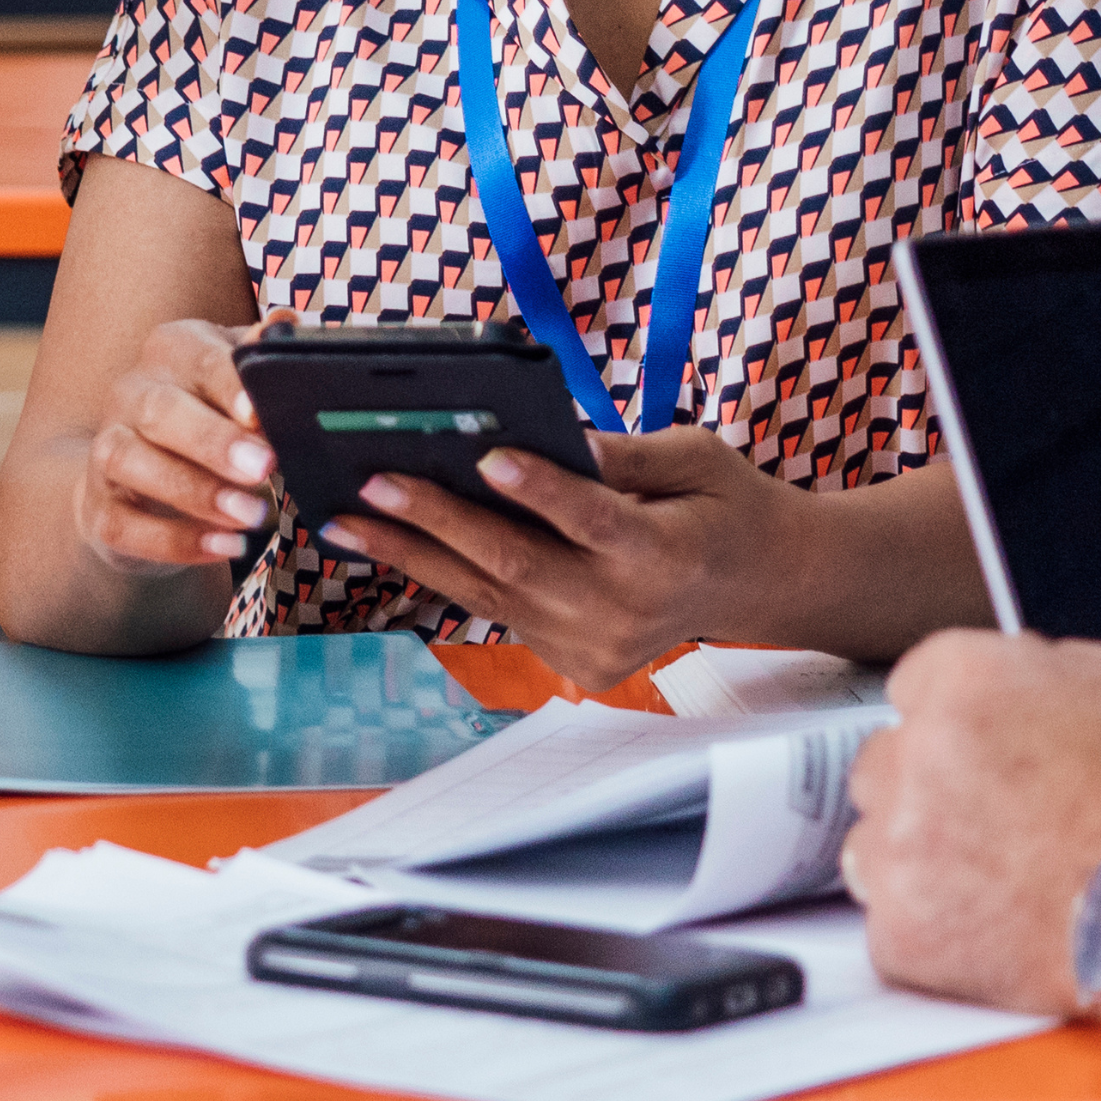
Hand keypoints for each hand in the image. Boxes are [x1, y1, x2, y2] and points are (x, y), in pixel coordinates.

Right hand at [71, 311, 296, 575]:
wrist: (143, 480)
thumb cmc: (212, 420)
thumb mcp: (241, 384)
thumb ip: (261, 358)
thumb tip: (286, 325)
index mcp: (172, 352)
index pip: (198, 358)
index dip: (228, 384)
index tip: (258, 414)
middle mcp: (131, 394)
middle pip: (160, 410)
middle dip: (213, 441)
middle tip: (264, 467)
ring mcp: (107, 451)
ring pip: (132, 463)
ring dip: (195, 491)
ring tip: (253, 515)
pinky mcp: (99, 507)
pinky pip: (125, 524)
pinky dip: (174, 540)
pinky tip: (224, 548)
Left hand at [323, 425, 817, 685]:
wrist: (758, 583)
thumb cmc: (722, 503)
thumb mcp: (697, 458)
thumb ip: (626, 453)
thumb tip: (554, 438)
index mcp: (667, 554)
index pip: (594, 520)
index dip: (541, 491)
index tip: (487, 456)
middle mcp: (627, 611)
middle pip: (520, 563)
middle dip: (439, 520)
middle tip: (371, 482)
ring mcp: (596, 646)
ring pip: (491, 594)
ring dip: (411, 553)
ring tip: (343, 519)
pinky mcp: (574, 663)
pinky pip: (498, 611)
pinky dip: (442, 574)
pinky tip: (386, 542)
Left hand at [845, 629, 1100, 1019]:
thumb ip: (1062, 668)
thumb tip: (1038, 676)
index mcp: (963, 678)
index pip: (916, 688)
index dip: (961, 728)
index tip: (986, 759)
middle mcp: (914, 751)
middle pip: (887, 765)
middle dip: (933, 795)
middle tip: (1002, 830)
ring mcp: (900, 843)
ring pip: (876, 846)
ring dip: (924, 866)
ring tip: (1005, 891)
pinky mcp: (903, 930)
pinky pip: (896, 931)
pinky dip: (937, 942)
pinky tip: (1000, 940)